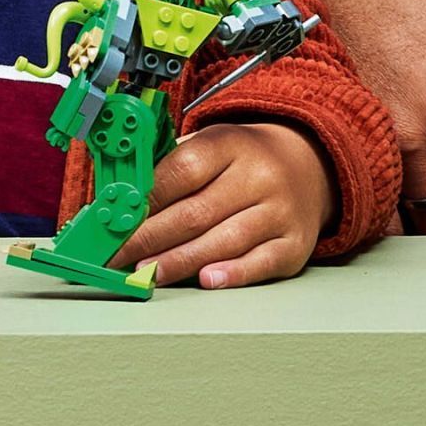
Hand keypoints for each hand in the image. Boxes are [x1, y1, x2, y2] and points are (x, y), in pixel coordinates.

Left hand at [111, 122, 334, 288]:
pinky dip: (231, 274)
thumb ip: (173, 167)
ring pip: (224, 241)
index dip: (147, 198)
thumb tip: (124, 199)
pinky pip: (261, 263)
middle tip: (118, 255)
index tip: (117, 218)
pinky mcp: (295, 244)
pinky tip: (204, 281)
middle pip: (197, 212)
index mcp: (229, 144)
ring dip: (180, 261)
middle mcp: (258, 176)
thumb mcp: (210, 145)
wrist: (308, 163)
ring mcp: (280, 212)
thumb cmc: (242, 159)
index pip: (182, 170)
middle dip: (151, 237)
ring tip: (147, 272)